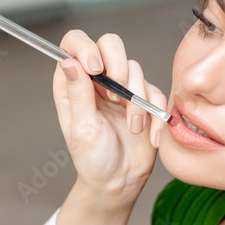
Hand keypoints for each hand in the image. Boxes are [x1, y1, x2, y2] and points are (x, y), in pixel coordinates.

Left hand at [53, 30, 166, 204]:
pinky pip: (156, 91)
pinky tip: (149, 134)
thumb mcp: (82, 129)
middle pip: (110, 44)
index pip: (74, 43)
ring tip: (133, 126)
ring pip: (135, 67)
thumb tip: (69, 62)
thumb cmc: (94, 159)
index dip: (85, 46)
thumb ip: (77, 94)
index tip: (96, 69)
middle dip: (118, 64)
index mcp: (73, 83)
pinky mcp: (144, 99)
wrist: (120, 181)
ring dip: (136, 99)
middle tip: (118, 92)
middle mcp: (97, 80)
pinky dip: (155, 112)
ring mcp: (121, 88)